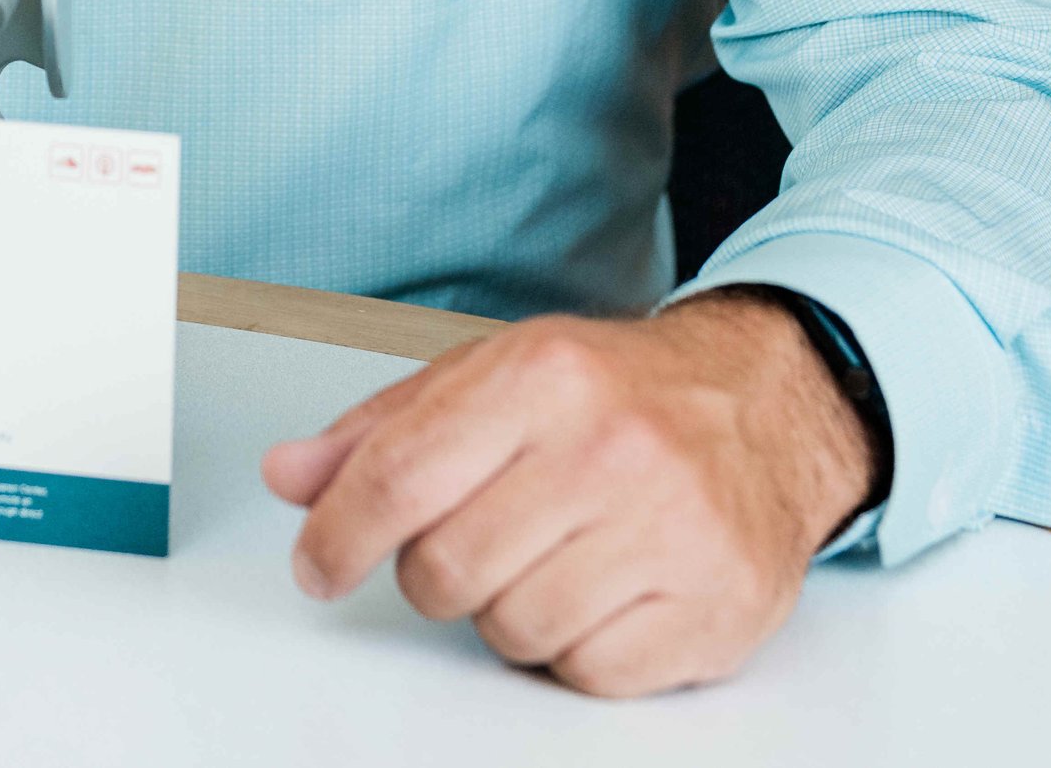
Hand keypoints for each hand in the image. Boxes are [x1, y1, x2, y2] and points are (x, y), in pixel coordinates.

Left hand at [261, 293, 871, 697]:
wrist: (759, 406)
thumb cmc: (611, 393)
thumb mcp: (489, 378)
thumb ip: (381, 431)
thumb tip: (291, 477)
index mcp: (542, 374)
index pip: (399, 475)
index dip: (338, 533)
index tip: (317, 562)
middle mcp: (610, 446)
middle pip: (446, 568)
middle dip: (434, 570)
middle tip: (468, 539)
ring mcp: (671, 530)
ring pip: (511, 630)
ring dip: (506, 610)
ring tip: (545, 555)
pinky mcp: (714, 609)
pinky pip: (586, 676)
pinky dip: (574, 650)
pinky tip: (600, 590)